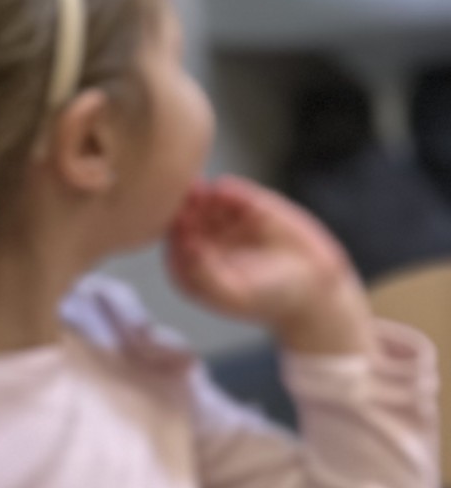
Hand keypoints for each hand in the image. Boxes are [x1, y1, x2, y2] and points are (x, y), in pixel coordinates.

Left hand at [165, 177, 373, 357]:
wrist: (314, 287)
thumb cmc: (269, 298)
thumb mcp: (233, 295)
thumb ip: (205, 275)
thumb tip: (184, 247)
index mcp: (189, 267)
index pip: (172, 242)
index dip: (174, 230)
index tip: (181, 221)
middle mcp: (202, 240)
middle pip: (185, 215)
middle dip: (185, 205)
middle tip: (191, 198)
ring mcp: (225, 220)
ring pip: (206, 200)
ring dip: (204, 193)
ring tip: (208, 194)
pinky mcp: (251, 205)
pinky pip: (234, 192)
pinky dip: (230, 189)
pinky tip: (228, 190)